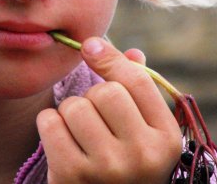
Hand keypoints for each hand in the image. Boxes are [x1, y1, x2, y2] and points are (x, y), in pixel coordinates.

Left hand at [37, 37, 181, 183]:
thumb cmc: (126, 165)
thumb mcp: (144, 134)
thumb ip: (140, 92)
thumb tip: (131, 51)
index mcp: (166, 139)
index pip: (137, 80)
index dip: (110, 58)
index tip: (91, 46)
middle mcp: (143, 155)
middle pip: (105, 92)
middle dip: (92, 96)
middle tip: (94, 117)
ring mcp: (108, 169)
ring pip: (75, 106)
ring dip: (70, 111)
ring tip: (79, 131)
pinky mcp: (72, 176)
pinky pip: (50, 122)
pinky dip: (49, 123)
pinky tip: (60, 139)